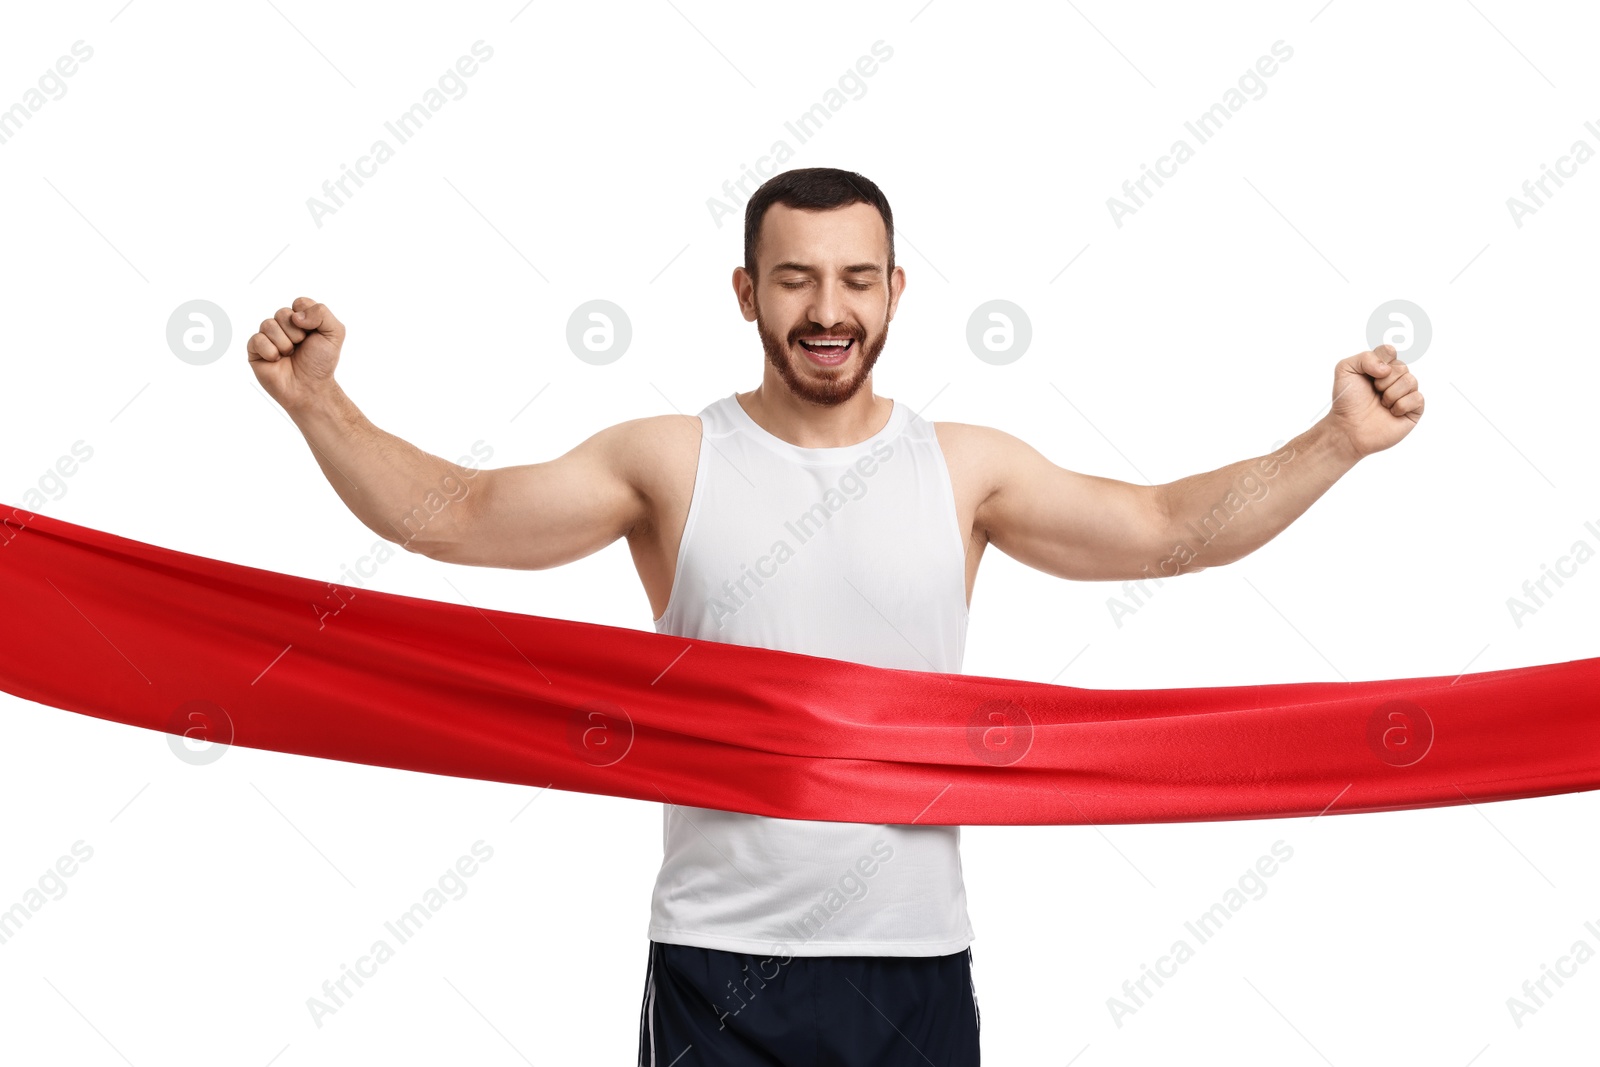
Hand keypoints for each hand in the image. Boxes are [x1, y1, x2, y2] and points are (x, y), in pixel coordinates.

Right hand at [246, 297, 345, 413]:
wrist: (310, 388)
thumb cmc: (321, 363)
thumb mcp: (335, 333)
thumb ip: (322, 313)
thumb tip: (296, 315)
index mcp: (301, 319)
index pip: (299, 303)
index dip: (307, 318)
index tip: (313, 333)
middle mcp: (283, 326)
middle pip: (282, 313)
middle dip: (296, 332)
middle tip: (301, 347)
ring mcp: (268, 337)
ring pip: (268, 325)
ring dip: (284, 343)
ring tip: (289, 355)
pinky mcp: (255, 350)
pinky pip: (257, 339)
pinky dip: (270, 351)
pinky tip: (277, 360)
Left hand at [1325, 344, 1423, 460]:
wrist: (1348, 428)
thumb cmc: (1347, 401)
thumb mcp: (1345, 370)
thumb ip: (1364, 357)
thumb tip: (1387, 368)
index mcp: (1380, 367)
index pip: (1389, 351)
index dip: (1381, 360)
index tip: (1369, 374)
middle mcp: (1395, 378)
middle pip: (1401, 366)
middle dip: (1383, 380)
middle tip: (1374, 391)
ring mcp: (1405, 394)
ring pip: (1411, 381)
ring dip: (1391, 393)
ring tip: (1381, 404)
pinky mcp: (1413, 410)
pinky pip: (1417, 398)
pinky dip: (1401, 405)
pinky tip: (1391, 412)